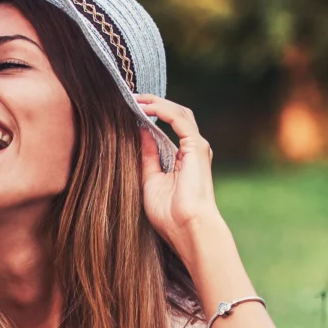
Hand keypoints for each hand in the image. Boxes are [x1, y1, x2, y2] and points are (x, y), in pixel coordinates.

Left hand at [136, 94, 223, 255]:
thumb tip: (139, 132)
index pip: (168, 128)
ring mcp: (196, 147)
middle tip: (131, 98)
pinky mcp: (196, 146)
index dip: (151, 115)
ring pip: (178, 112)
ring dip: (156, 103)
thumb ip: (147, 155)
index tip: (130, 109)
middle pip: (176, 115)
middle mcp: (193, 150)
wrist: (187, 228)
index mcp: (184, 158)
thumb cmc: (169, 215)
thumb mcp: (150, 180)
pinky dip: (161, 110)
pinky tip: (144, 107)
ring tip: (135, 98)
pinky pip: (178, 119)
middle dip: (154, 104)